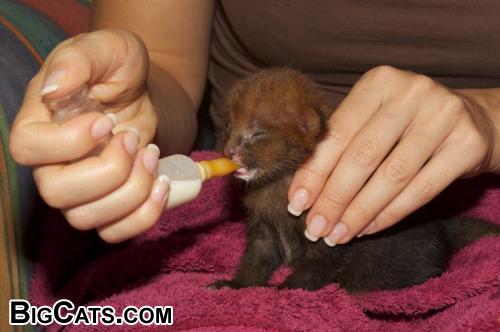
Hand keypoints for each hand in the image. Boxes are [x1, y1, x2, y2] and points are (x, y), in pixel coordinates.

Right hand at [9, 29, 166, 242]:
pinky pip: (117, 232)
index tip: (106, 120)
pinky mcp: (109, 205)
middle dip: (110, 170)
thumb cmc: (118, 68)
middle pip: (57, 195)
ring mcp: (80, 190)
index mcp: (40, 124)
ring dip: (132, 191)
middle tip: (135, 139)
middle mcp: (52, 164)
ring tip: (153, 155)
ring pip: (88, 219)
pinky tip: (164, 183)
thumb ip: (79, 60)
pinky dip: (145, 215)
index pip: (28, 150)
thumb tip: (54, 89)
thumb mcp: (106, 49)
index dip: (70, 143)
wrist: (142, 91)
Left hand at [288, 65, 497, 245]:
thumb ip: (342, 144)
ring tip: (337, 235)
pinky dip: (389, 215)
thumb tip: (303, 192)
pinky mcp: (467, 144)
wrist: (471, 119)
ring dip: (358, 213)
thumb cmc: (406, 123)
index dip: (314, 171)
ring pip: (391, 176)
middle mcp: (411, 92)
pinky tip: (366, 229)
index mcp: (379, 81)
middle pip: (362, 155)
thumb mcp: (373, 119)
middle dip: (333, 198)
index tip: (296, 203)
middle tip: (315, 227)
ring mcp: (443, 115)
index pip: (338, 133)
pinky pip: (420, 190)